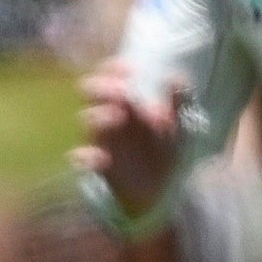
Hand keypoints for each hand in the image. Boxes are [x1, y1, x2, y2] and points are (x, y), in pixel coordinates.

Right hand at [72, 60, 186, 226]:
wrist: (159, 191)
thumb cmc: (163, 153)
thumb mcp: (178, 127)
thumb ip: (178, 102)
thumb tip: (175, 77)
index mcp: (125, 104)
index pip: (110, 77)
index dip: (115, 69)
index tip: (130, 70)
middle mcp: (109, 118)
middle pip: (92, 93)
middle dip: (103, 87)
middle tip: (123, 91)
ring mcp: (101, 141)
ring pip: (88, 122)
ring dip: (99, 115)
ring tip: (118, 116)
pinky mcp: (98, 167)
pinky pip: (83, 159)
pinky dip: (85, 157)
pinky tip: (100, 157)